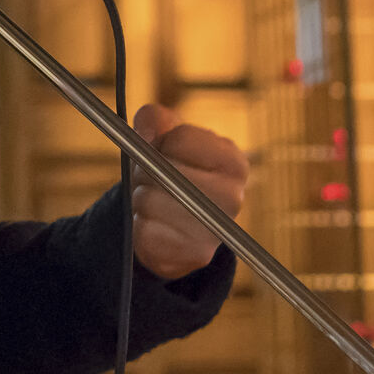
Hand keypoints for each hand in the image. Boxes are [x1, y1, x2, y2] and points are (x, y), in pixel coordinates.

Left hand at [129, 103, 247, 280]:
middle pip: (164, 171)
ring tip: (153, 202)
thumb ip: (153, 119)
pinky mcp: (196, 255)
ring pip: (150, 201)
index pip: (180, 139)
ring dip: (140, 199)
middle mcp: (234, 196)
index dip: (160, 144)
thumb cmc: (168, 172)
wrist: (170, 225)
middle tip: (152, 180)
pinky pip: (146, 231)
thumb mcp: (162, 137)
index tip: (164, 153)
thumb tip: (146, 132)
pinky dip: (139, 226)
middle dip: (146, 172)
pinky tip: (154, 226)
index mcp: (233, 161)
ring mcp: (217, 228)